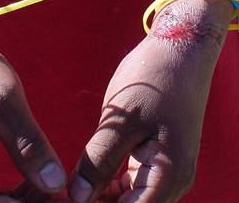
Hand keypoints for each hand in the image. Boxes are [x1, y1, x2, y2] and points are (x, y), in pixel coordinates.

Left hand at [69, 1, 228, 201]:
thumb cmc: (153, 80)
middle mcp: (172, 182)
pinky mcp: (157, 160)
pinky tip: (83, 180)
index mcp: (167, 177)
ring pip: (128, 201)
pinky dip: (107, 187)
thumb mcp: (121, 121)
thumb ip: (100, 161)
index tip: (59, 201)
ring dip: (98, 198)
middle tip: (57, 196)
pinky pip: (131, 186)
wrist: (181, 50)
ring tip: (64, 191)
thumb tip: (77, 197)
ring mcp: (167, 172)